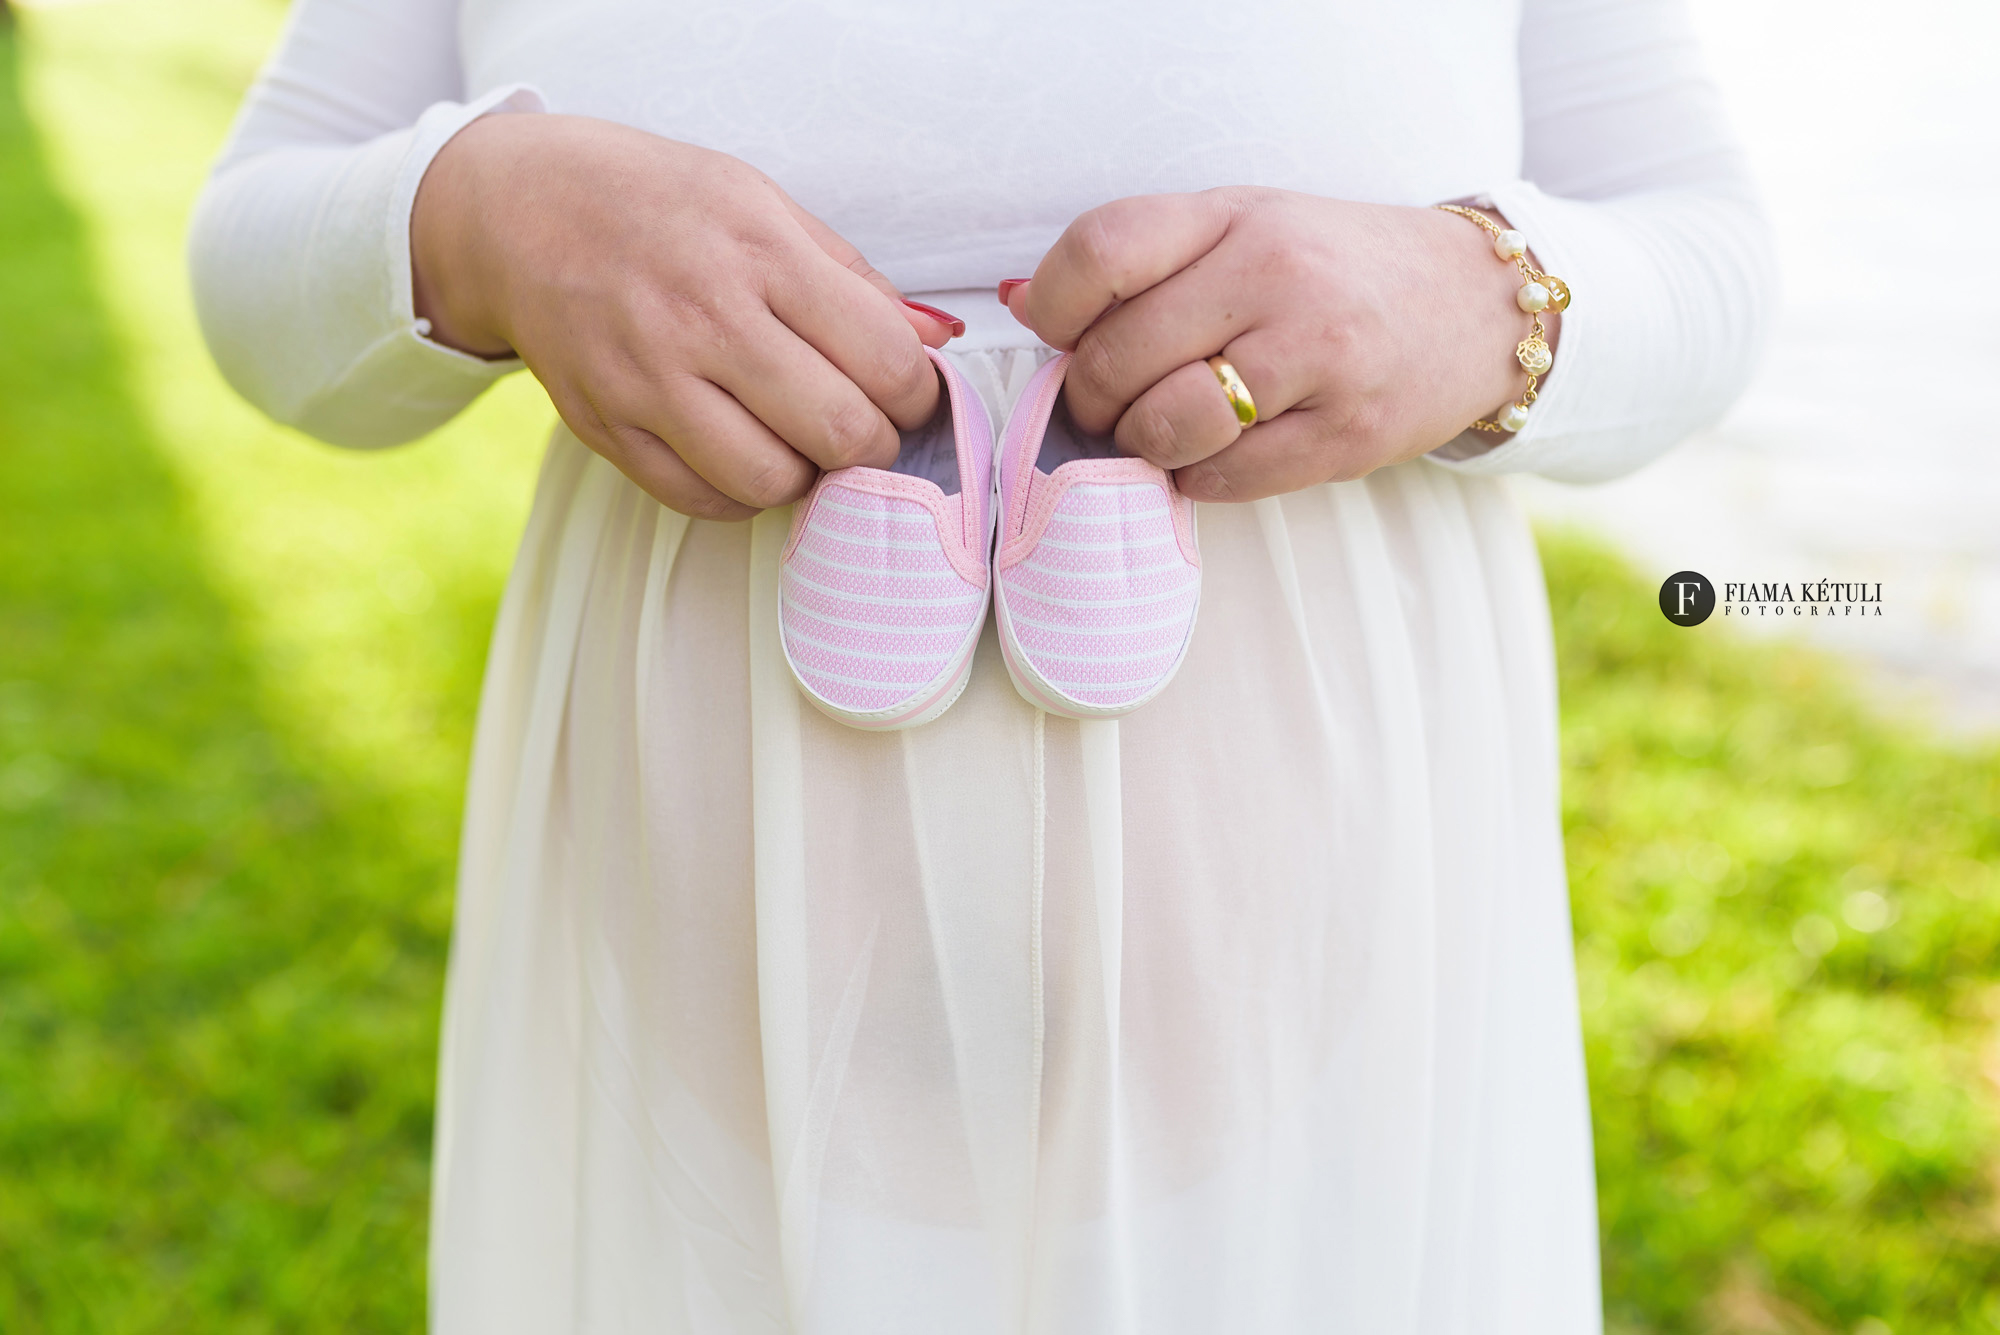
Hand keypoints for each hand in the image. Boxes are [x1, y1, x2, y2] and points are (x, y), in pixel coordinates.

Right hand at [412, 114, 957, 519]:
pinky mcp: (605, 426)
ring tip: (799, 442)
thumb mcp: (764, 207)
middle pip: (838, 430)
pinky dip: (739, 493)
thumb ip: (855, 280)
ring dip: (805, 477)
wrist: (521, 210)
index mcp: (758, 252)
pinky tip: (743, 452)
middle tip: (863, 427)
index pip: (883, 359)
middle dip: (873, 444)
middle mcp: (702, 316)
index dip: (917, 394)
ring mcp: (647, 378)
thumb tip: (939, 340)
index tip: (908, 394)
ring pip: (771, 482)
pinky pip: (701, 500)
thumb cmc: (660, 205)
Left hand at [1001, 189, 1557, 501]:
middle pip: (1120, 357)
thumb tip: (1024, 303)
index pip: (1103, 252)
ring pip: (1169, 427)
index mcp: (1238, 218)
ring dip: (1142, 446)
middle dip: (1092, 398)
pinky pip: (1226, 479)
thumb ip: (1144, 261)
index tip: (1061, 333)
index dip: (1056, 308)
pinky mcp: (1347, 435)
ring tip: (1160, 432)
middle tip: (1107, 405)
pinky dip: (1199, 479)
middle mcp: (1278, 277)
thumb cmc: (1333, 270)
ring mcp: (1319, 358)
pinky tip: (1218, 454)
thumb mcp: (1245, 229)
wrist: (1475, 305)